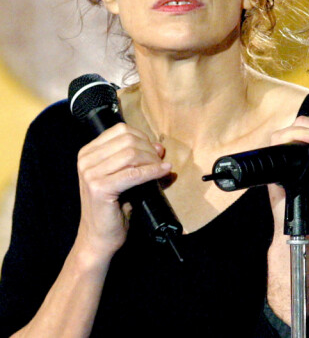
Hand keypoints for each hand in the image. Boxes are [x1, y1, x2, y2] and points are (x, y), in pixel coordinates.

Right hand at [75, 123, 171, 260]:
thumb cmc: (113, 206)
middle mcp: (86, 160)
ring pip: (132, 154)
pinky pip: (134, 173)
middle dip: (149, 149)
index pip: (121, 130)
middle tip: (159, 162)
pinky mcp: (99, 188)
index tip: (154, 151)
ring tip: (161, 169)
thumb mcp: (124, 176)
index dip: (142, 137)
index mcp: (88, 152)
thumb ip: (138, 158)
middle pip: (128, 140)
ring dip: (152, 160)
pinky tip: (163, 172)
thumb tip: (159, 146)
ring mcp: (90, 174)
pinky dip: (152, 171)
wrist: (99, 237)